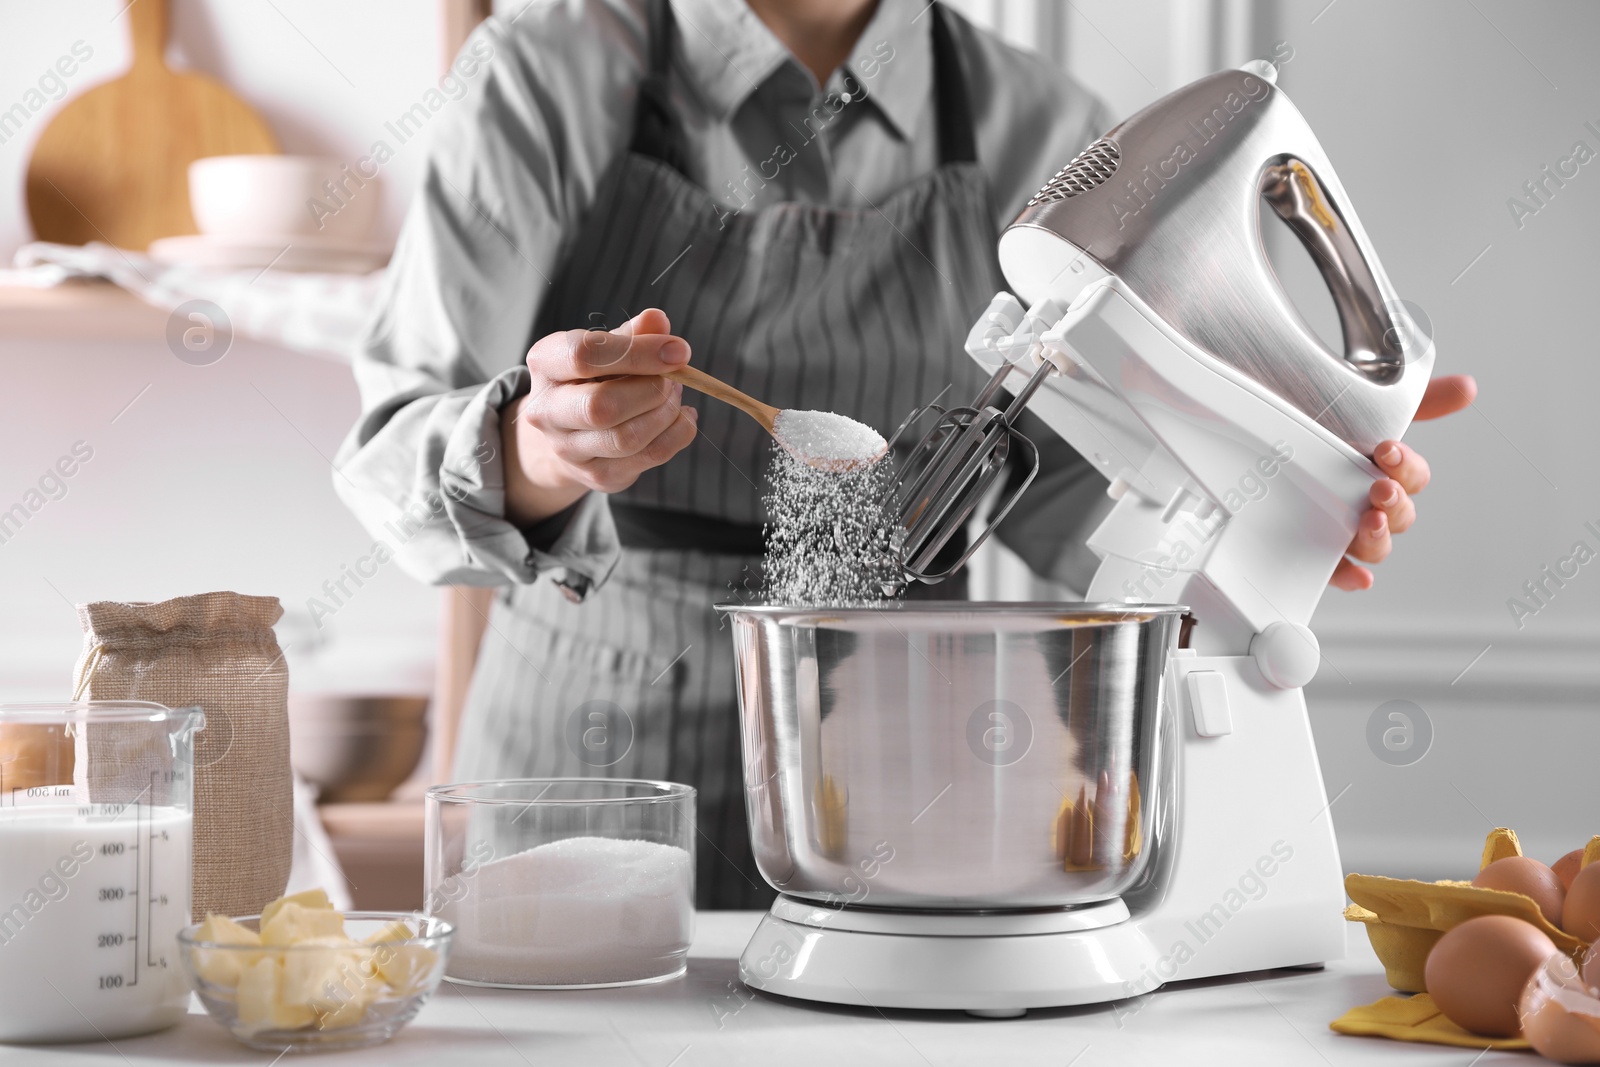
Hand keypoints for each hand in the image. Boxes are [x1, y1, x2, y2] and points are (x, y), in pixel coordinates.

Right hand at [501, 308, 697, 525]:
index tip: (678, 349)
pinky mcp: (598, 475)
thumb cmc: (592, 377)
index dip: (638, 351)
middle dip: (652, 390)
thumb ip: (631, 334)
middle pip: (603, 406)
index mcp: (545, 363)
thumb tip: (658, 321)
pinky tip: (682, 417)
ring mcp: (569, 449)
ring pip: (628, 438)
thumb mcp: (606, 346)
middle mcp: (546, 410)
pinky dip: (678, 433)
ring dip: (666, 413)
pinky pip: (650, 456)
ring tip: (674, 395)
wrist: (569, 431)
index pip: (584, 355)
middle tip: (673, 377)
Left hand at [1332, 374, 1476, 589]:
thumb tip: (1466, 387)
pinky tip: (1357, 578)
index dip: (1406, 466)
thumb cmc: (1316, 425)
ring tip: (1369, 521)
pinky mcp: (1315, 548)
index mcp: (1384, 472)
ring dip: (1377, 536)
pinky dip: (1349, 576)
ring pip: (1375, 544)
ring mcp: (1344, 527)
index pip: (1412, 477)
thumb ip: (1416, 400)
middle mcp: (1369, 503)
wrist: (1259, 433)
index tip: (1388, 450)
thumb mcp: (1361, 407)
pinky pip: (1335, 570)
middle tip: (1380, 488)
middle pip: (1399, 515)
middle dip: (1394, 502)